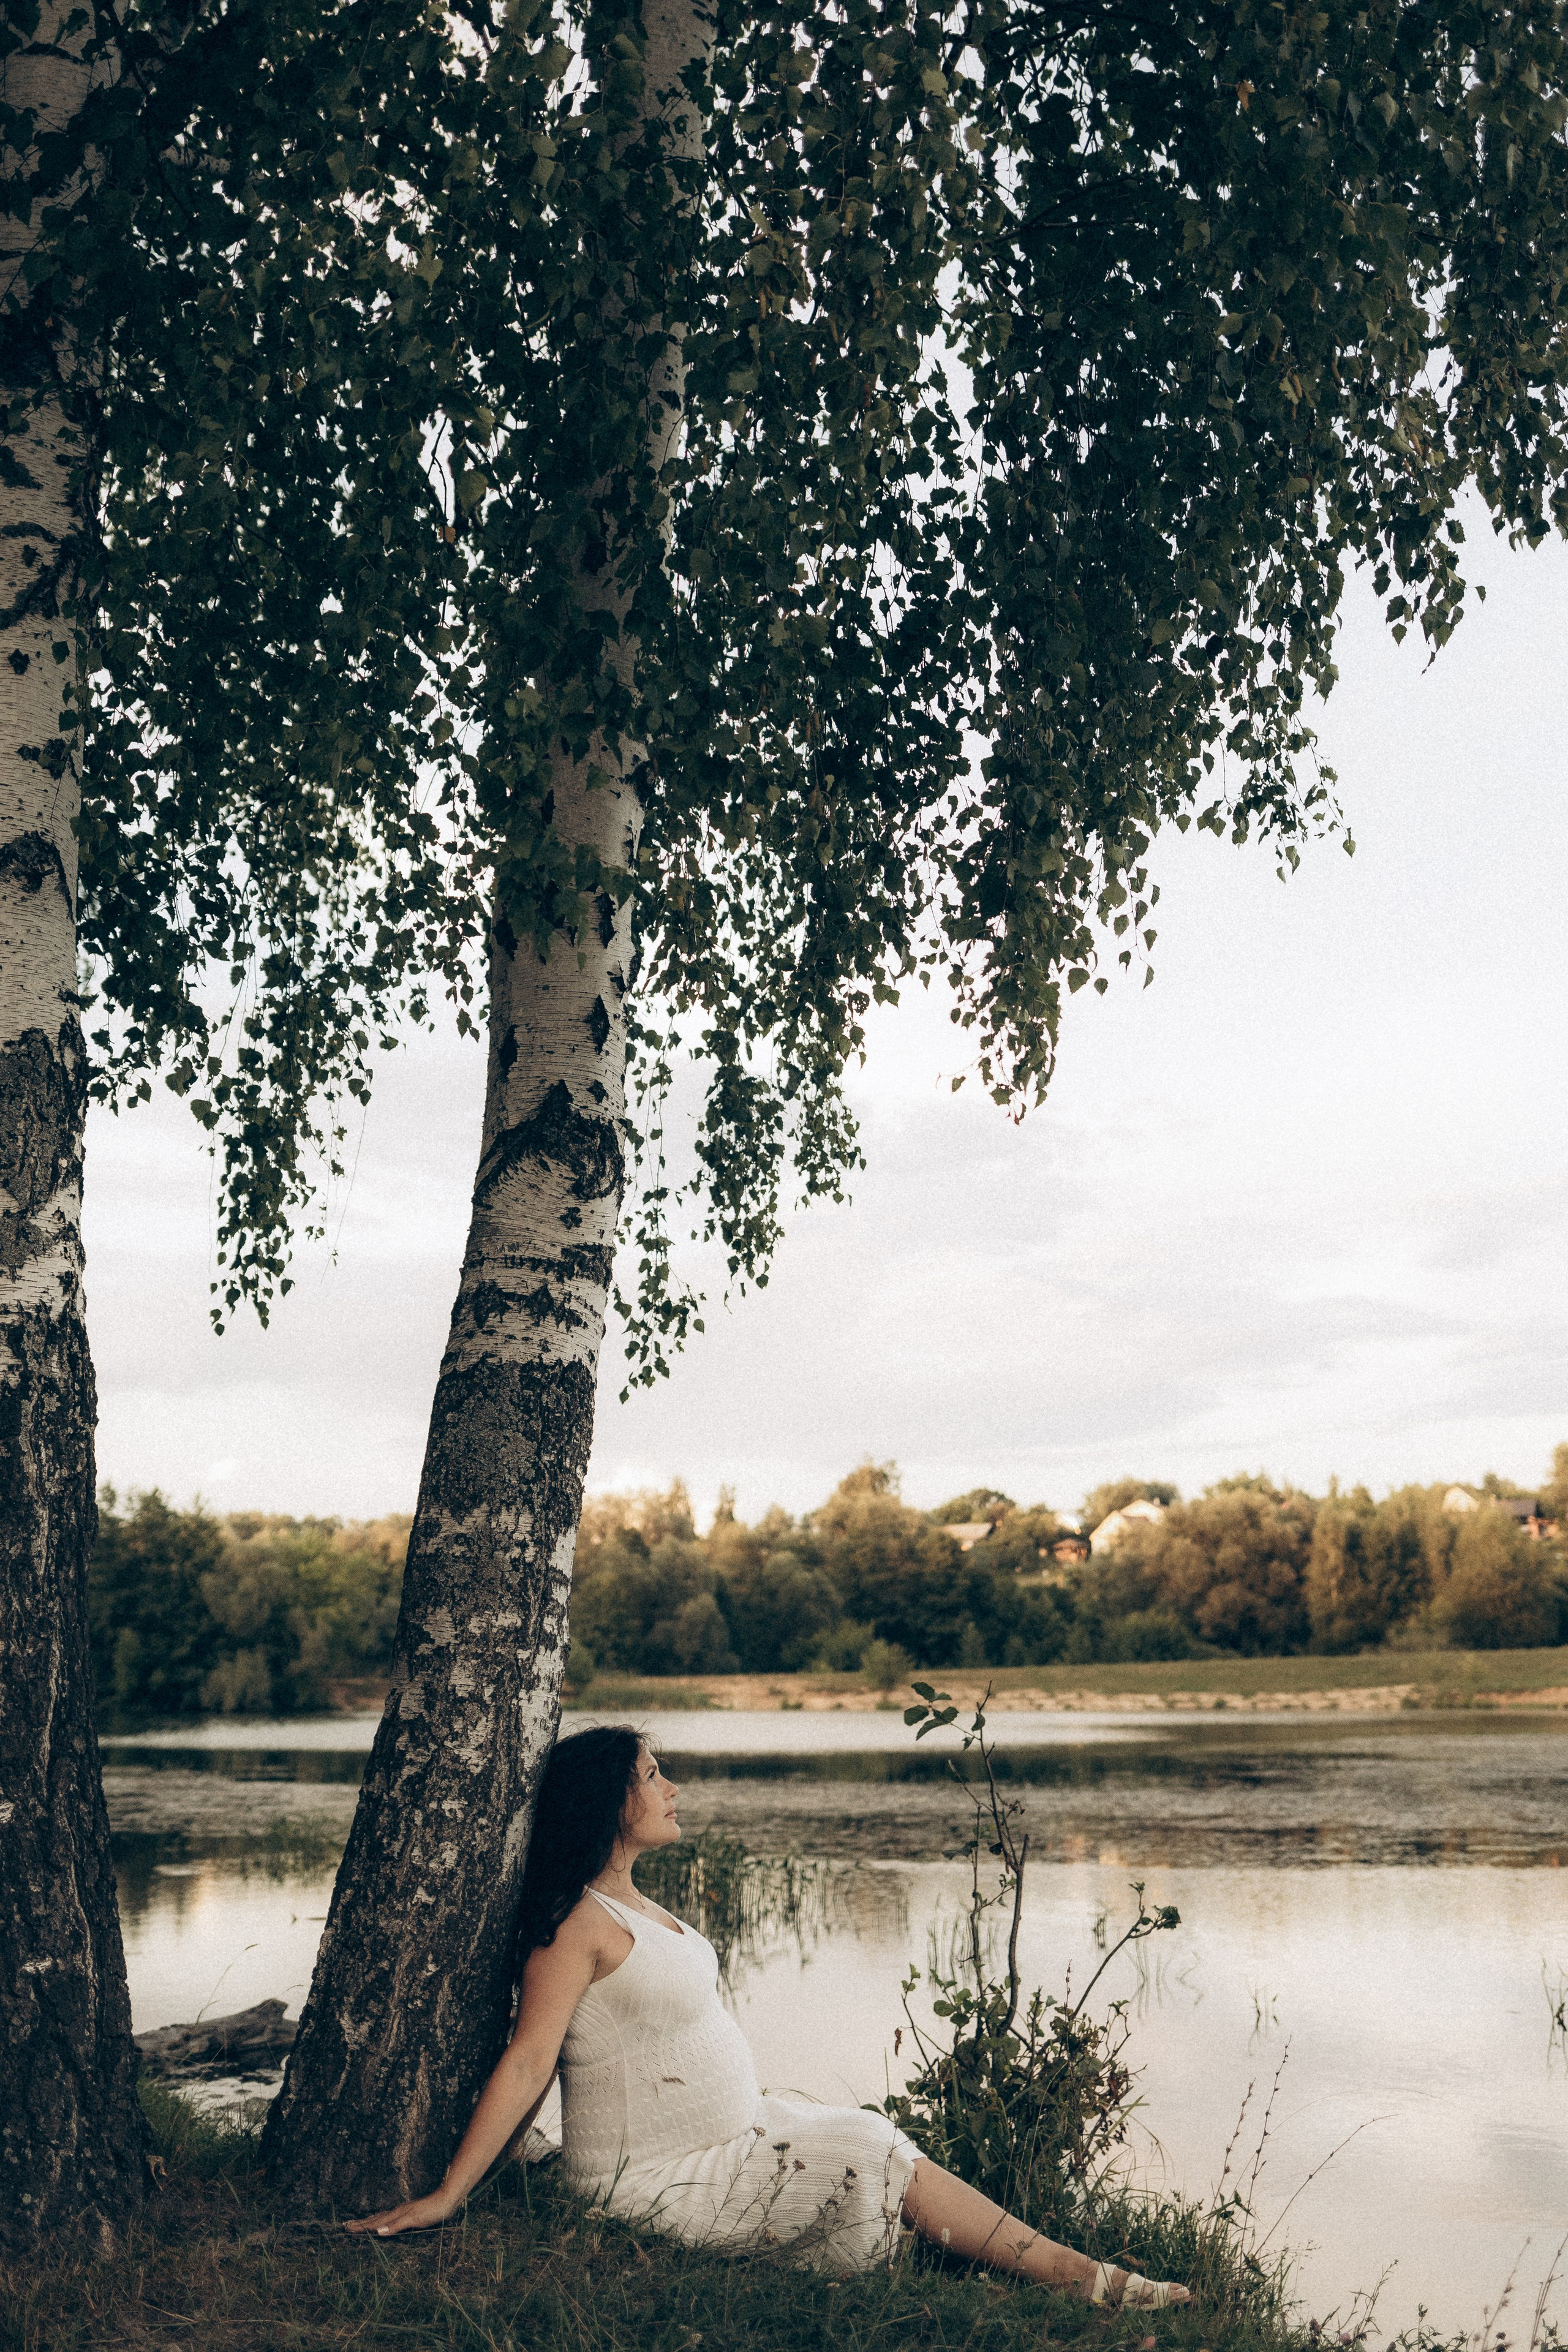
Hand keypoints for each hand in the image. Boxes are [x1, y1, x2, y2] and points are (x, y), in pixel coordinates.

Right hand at [344, 2188, 458, 2236]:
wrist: (447, 2200)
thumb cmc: (432, 2211)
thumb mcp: (414, 2219)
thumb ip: (396, 2225)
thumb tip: (377, 2232)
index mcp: (396, 2214)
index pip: (375, 2222)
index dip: (362, 2227)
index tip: (347, 2229)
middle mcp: (397, 2212)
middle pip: (376, 2218)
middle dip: (361, 2223)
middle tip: (347, 2226)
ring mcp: (403, 2212)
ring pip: (382, 2217)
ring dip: (370, 2221)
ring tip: (360, 2223)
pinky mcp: (409, 2214)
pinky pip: (390, 2218)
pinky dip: (381, 2221)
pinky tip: (383, 2223)